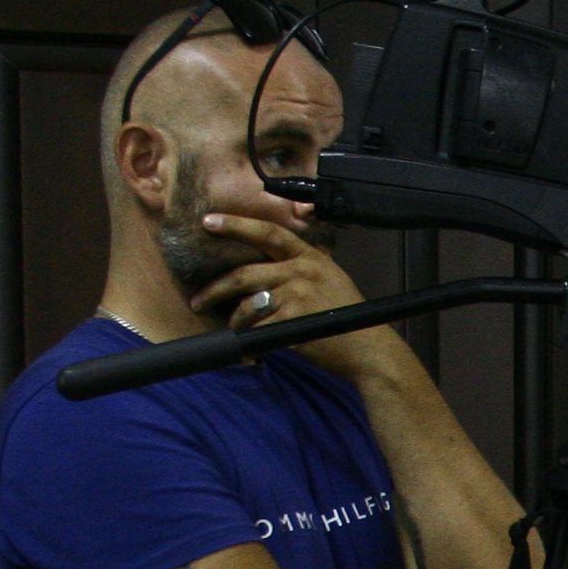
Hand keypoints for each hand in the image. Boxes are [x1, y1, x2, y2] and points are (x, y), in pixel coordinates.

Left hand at [188, 212, 391, 377]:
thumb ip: (304, 267)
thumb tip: (271, 266)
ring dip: (235, 320)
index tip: (209, 221)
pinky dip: (250, 339)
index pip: (267, 232)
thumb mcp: (332, 278)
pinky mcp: (292, 319)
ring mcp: (297, 294)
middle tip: (199, 299)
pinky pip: (258, 327)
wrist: (368, 347)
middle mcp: (301, 270)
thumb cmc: (348, 318)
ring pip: (248, 304)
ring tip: (233, 328)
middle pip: (244, 273)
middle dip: (215, 289)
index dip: (235, 225)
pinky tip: (250, 347)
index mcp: (309, 257)